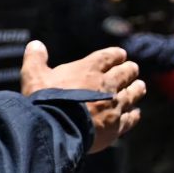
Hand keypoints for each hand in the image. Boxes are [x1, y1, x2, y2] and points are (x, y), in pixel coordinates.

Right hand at [19, 42, 143, 154]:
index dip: (116, 55)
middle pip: (126, 73)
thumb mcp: (33, 76)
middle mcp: (106, 84)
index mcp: (89, 69)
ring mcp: (114, 105)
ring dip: (137, 89)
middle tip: (133, 69)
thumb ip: (36, 59)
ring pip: (133, 93)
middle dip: (130, 70)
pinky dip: (134, 114)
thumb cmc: (45, 100)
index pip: (109, 56)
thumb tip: (35, 44)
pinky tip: (135, 113)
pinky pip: (131, 118)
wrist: (56, 128)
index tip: (120, 55)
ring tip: (140, 87)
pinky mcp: (116, 126)